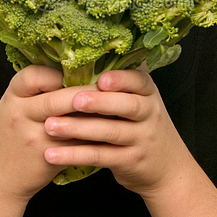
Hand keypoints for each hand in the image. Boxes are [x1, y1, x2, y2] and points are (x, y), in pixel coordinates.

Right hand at [0, 65, 97, 204]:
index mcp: (13, 96)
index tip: (76, 72)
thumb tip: (74, 72)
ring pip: (72, 121)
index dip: (57, 73)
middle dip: (87, 91)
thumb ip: (36, 91)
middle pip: (59, 98)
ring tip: (118, 105)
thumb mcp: (13, 107)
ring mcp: (34, 136)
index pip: (34, 75)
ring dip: (96, 113)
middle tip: (111, 86)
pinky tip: (110, 128)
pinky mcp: (48, 157)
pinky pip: (77, 142)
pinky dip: (95, 134)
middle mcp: (21, 114)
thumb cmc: (9, 137)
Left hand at [43, 69, 189, 195]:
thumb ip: (122, 82)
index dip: (120, 79)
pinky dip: (75, 155)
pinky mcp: (129, 161)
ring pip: (110, 132)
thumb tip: (94, 50)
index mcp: (148, 93)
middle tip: (73, 100)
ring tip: (50, 125)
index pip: (138, 82)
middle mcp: (149, 114)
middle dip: (99, 102)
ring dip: (78, 129)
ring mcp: (141, 139)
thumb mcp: (141, 100)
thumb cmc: (143, 124)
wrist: (167, 166)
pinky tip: (53, 154)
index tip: (100, 79)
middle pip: (127, 106)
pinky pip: (100, 157)